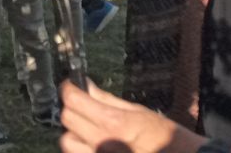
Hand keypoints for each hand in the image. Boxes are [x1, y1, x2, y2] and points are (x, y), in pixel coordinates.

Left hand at [59, 80, 205, 152]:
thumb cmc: (164, 137)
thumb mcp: (138, 111)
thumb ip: (108, 100)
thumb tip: (86, 86)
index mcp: (112, 123)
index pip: (74, 101)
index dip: (69, 89)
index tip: (71, 84)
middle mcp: (100, 144)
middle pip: (67, 120)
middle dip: (72, 107)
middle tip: (82, 103)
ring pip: (67, 143)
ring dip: (73, 132)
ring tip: (86, 128)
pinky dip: (80, 149)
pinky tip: (92, 144)